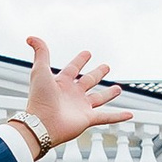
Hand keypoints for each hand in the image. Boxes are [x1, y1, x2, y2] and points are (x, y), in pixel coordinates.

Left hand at [21, 37, 131, 153]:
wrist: (42, 124)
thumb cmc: (39, 99)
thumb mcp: (40, 71)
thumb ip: (40, 53)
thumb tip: (31, 38)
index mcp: (61, 83)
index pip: (73, 68)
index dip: (80, 60)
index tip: (87, 53)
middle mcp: (72, 94)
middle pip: (88, 81)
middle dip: (97, 73)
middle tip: (106, 67)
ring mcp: (81, 107)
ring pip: (99, 98)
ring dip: (109, 94)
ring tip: (118, 89)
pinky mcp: (88, 119)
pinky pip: (106, 117)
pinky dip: (118, 117)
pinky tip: (130, 115)